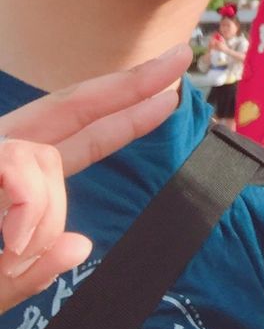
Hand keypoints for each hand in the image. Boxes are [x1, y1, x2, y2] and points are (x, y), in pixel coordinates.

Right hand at [0, 44, 189, 311]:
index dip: (120, 114)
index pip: (68, 144)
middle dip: (126, 88)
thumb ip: (19, 272)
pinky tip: (15, 239)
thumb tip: (81, 247)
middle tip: (181, 57)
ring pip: (39, 157)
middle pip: (64, 113)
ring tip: (13, 253)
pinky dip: (23, 205)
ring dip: (42, 211)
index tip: (170, 88)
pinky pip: (14, 167)